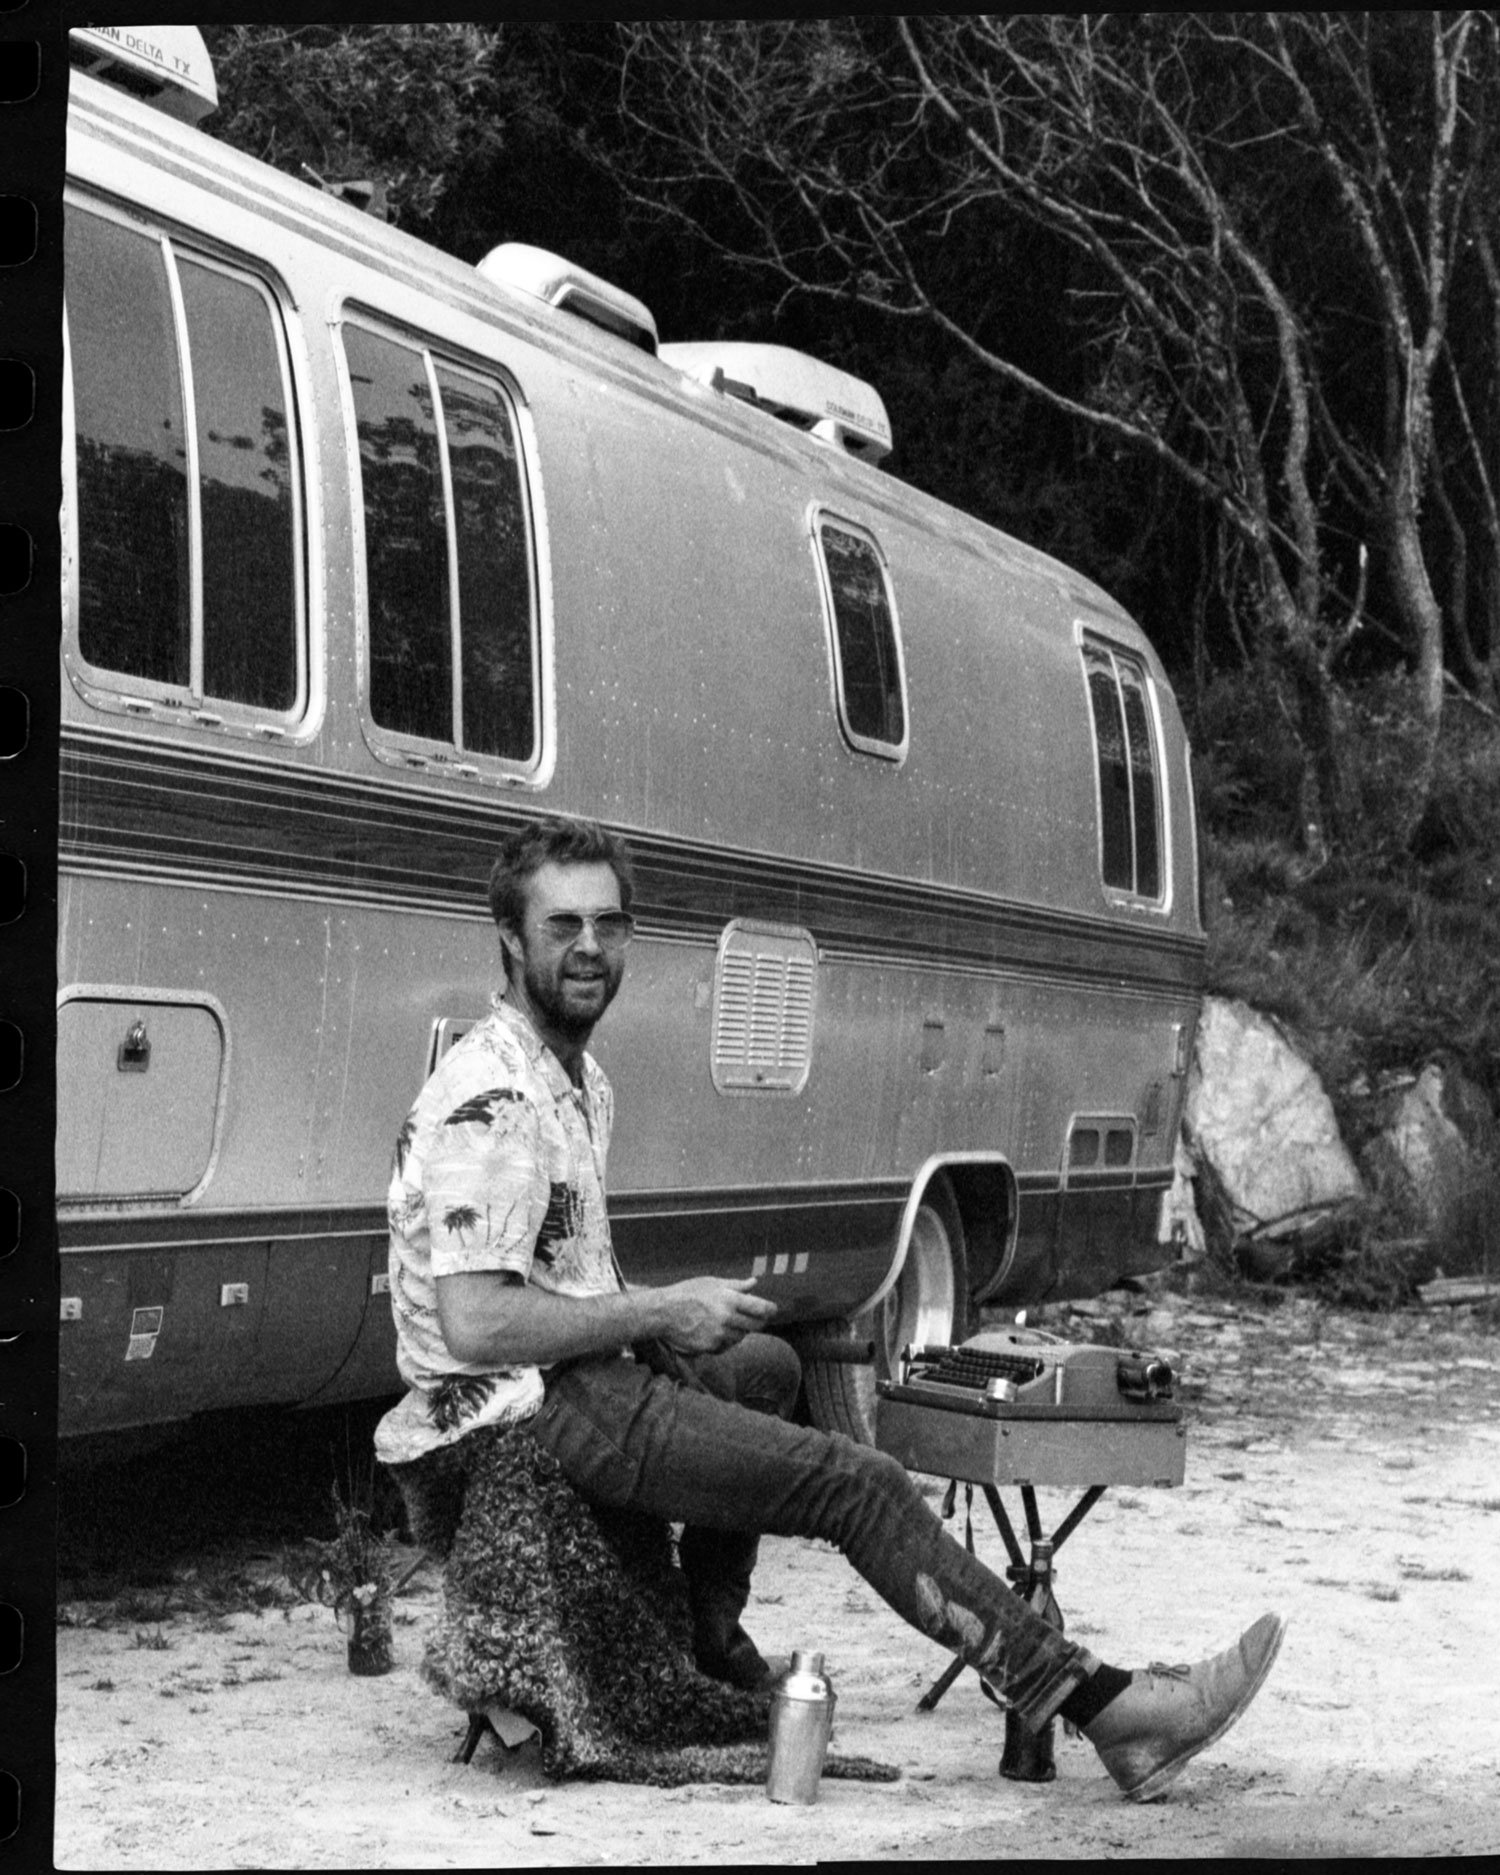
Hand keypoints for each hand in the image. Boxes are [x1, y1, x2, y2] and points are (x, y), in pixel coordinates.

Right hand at [653, 1276, 777, 1353]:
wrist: (663, 1313)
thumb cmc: (687, 1293)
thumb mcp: (712, 1283)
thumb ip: (736, 1285)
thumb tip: (754, 1282)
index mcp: (729, 1299)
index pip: (761, 1308)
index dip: (770, 1309)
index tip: (773, 1309)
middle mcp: (727, 1319)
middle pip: (756, 1325)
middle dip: (758, 1320)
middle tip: (754, 1316)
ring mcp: (719, 1335)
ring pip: (742, 1336)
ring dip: (740, 1330)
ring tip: (726, 1320)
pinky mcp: (711, 1347)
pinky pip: (727, 1345)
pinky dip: (726, 1339)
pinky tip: (716, 1330)